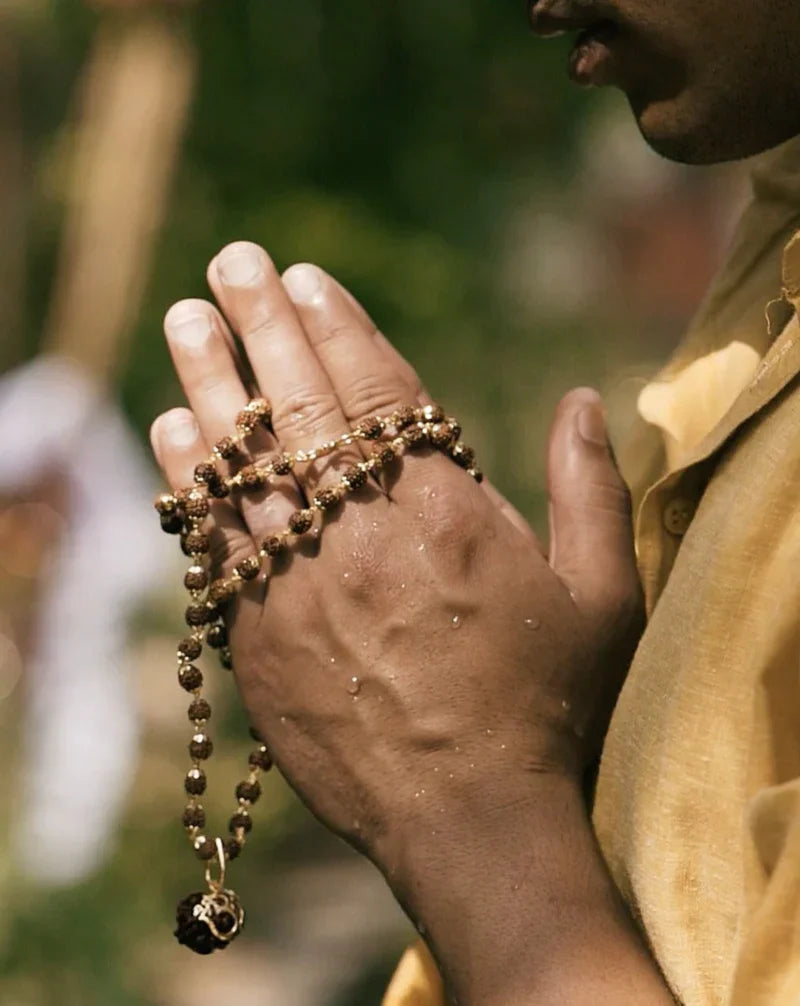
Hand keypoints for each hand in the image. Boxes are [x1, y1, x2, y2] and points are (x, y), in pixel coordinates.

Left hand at [150, 241, 642, 883]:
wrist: (468, 820)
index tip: (306, 277)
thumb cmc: (544, 706)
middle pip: (299, 410)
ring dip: (208, 386)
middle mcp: (361, 537)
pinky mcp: (257, 639)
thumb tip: (584, 400)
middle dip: (263, 325)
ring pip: (239, 466)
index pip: (377, 393)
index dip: (338, 326)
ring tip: (186, 321)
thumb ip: (592, 489)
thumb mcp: (601, 597)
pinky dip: (189, 483)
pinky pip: (211, 542)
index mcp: (445, 514)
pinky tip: (169, 433)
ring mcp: (298, 587)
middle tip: (232, 262)